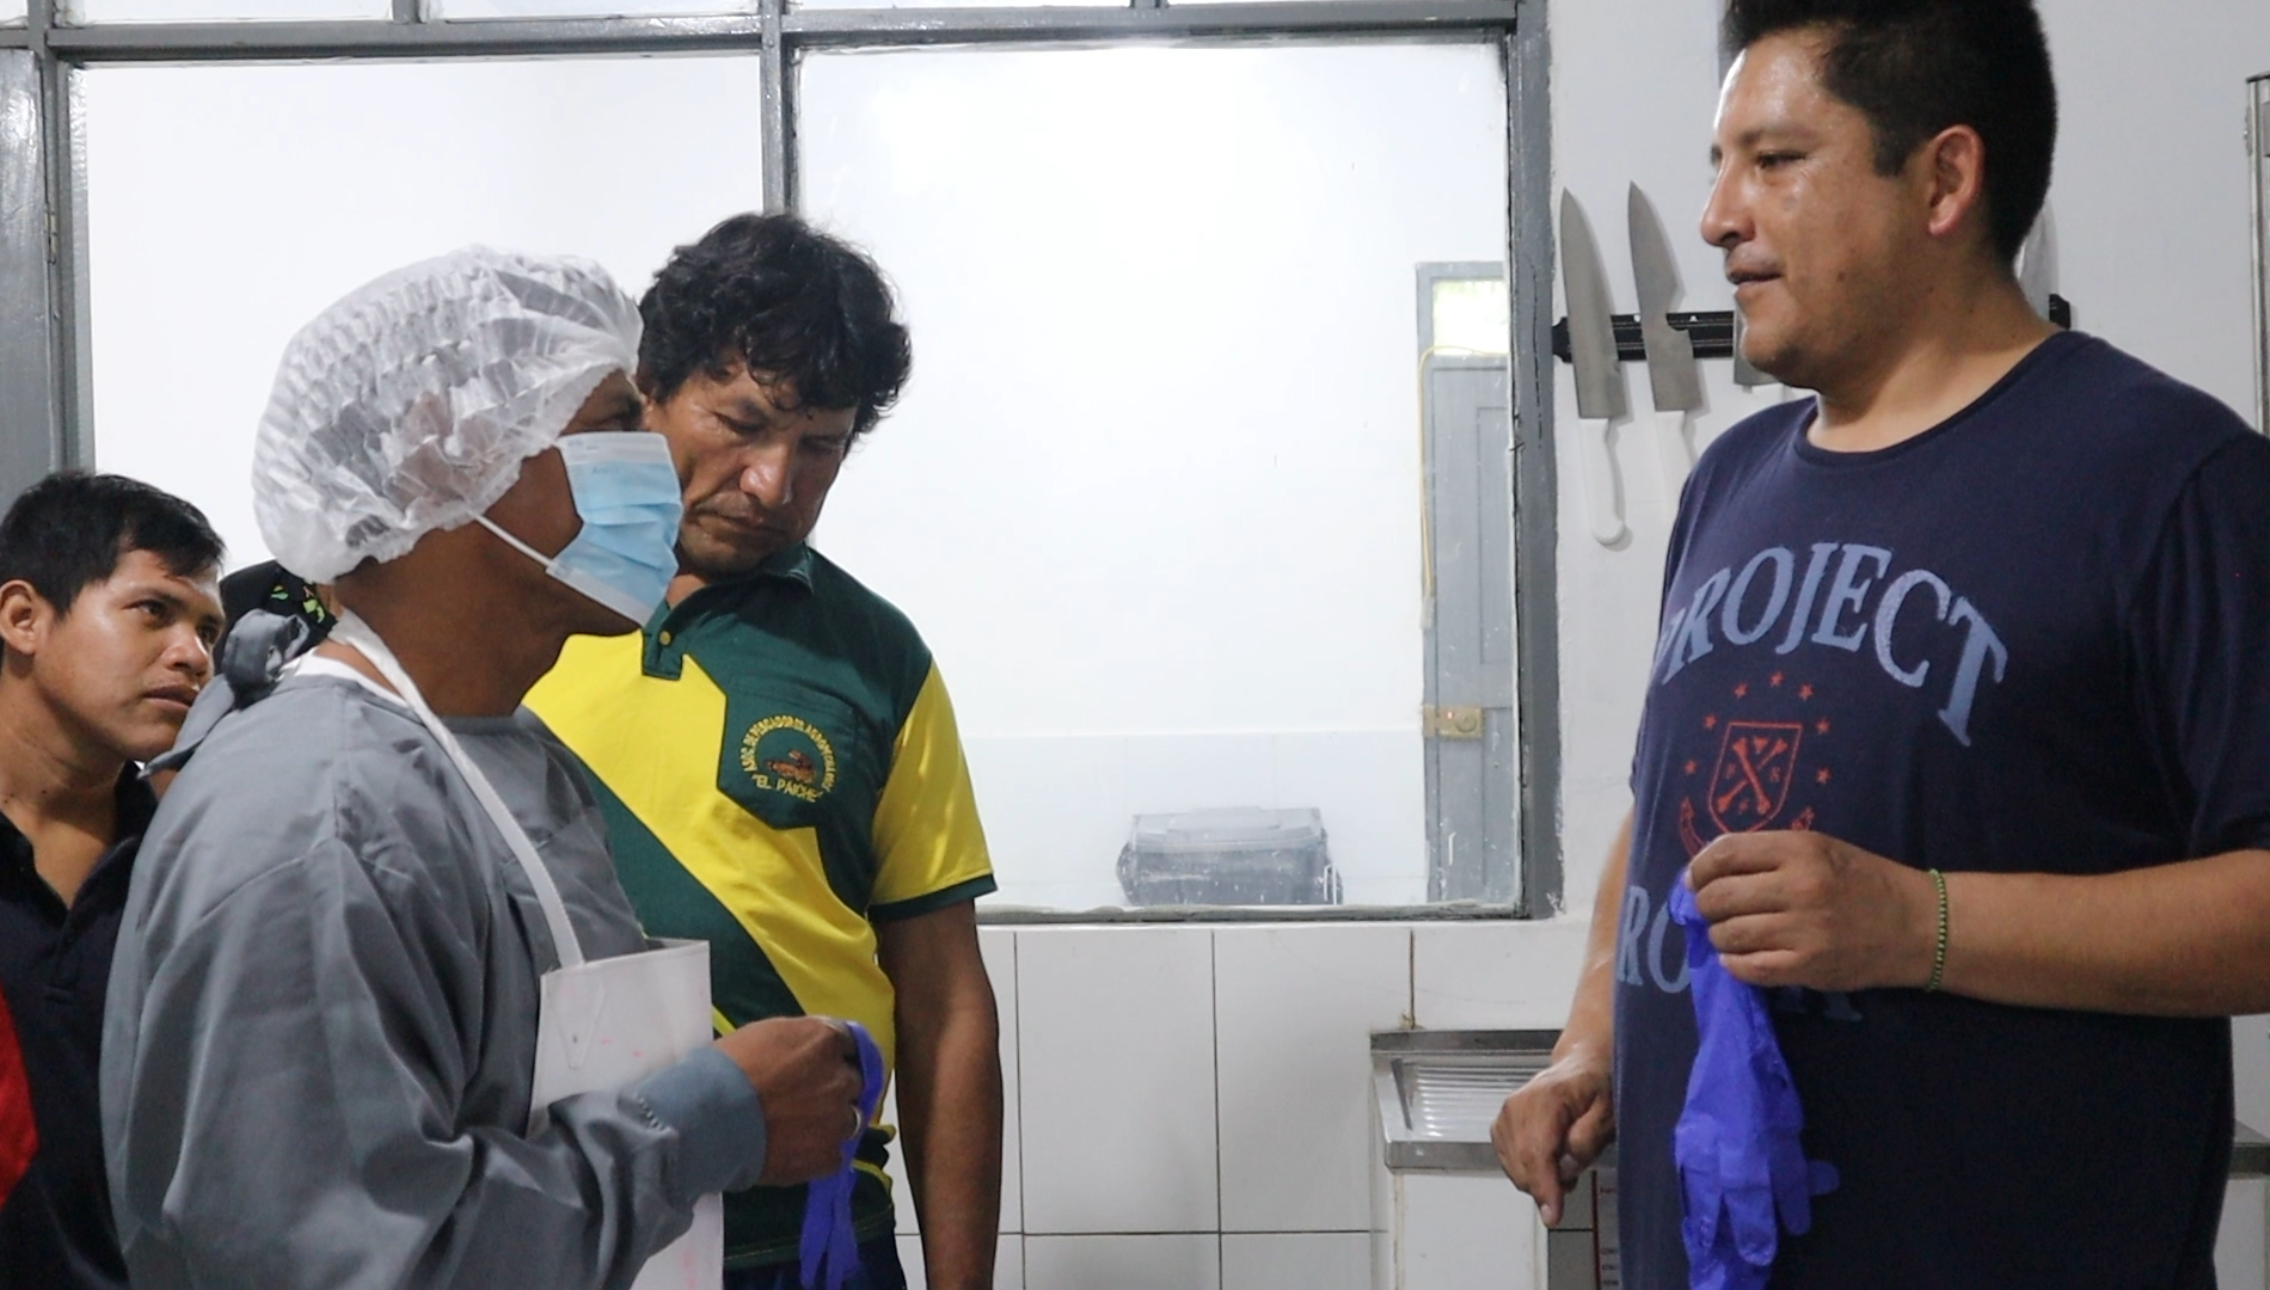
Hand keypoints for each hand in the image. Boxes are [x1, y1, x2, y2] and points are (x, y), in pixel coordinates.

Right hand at [715, 1017, 863, 1184]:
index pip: (850, 1044)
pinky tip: (793, 1152)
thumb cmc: (725, 1069)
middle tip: (807, 1098)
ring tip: (799, 1129)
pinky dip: (818, 1153)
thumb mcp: (765, 1034)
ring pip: (849, 1120)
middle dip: (835, 1088)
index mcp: (825, 1041)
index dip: (835, 1056)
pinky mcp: (827, 1156)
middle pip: (853, 1082)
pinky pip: (833, 1154)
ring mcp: (838, 1120)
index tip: (822, 1065)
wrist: (707, 1120)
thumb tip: (812, 1049)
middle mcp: (841, 1078)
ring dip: (831, 1121)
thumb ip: (800, 1040)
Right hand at [1491, 1048, 1613, 1226]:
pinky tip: (1549, 1158)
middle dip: (1546, 1186)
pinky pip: (1510, 1164)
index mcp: (1545, 1097)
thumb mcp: (1608, 1112)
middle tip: (1573, 1176)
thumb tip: (1564, 1168)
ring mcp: (1504, 1116)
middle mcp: (1517, 1105)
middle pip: (1522, 1164)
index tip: (1552, 1216)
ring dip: (1539, 1178)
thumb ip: (1587, 1140)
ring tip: (1565, 1160)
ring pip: (1514, 1168)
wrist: (1580, 1068)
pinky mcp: (1500, 1126)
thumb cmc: (1597, 1088)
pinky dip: (1529, 1170)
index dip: (1544, 1187)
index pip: (1537, 1151)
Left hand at [1687, 830, 1934, 991]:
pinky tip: (1741, 956)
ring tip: (1730, 933)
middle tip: (1710, 910)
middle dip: (1704, 905)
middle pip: (1719, 896)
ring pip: (1728, 934)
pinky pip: (1747, 968)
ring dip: (1719, 935)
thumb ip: (1767, 853)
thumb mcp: (1819, 848)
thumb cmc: (1862, 881)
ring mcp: (1803, 930)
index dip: (1699, 867)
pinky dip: (1735, 963)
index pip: (1725, 853)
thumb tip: (1706, 868)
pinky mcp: (1807, 967)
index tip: (1693, 878)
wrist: (1917, 925)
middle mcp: (1799, 887)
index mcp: (1800, 850)